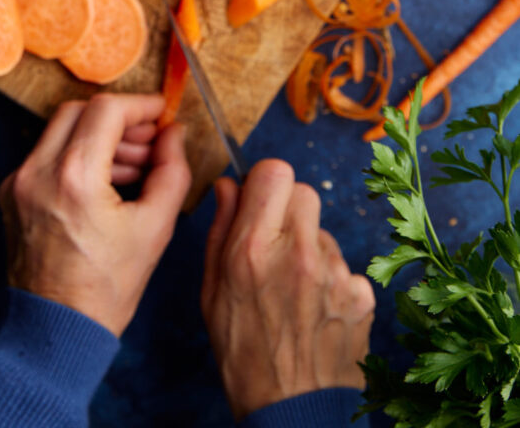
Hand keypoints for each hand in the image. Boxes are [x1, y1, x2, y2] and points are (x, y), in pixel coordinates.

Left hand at [0, 93, 191, 335]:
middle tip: (148, 141)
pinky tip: (106, 183)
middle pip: (80, 110)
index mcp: (74, 178)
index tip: (161, 114)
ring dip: (99, 136)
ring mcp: (18, 182)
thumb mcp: (155, 228)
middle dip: (119, 119)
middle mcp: (38, 172)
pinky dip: (77, 155)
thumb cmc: (106, 288)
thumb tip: (174, 134)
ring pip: (61, 129)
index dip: (140, 106)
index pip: (107, 110)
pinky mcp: (11, 194)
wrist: (56, 331)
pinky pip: (46, 154)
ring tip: (133, 167)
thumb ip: (171, 171)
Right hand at [201, 160, 374, 420]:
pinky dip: (331, 280)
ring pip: (323, 231)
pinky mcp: (362, 294)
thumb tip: (228, 185)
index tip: (259, 199)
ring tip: (294, 289)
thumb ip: (220, 229)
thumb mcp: (212, 291)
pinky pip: (345, 266)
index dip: (265, 182)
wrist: (292, 412)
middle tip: (275, 241)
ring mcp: (336, 274)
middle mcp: (298, 253)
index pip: (275, 171)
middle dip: (287, 208)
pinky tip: (317, 309)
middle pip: (304, 191)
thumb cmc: (242, 353)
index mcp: (254, 248)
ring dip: (308, 247)